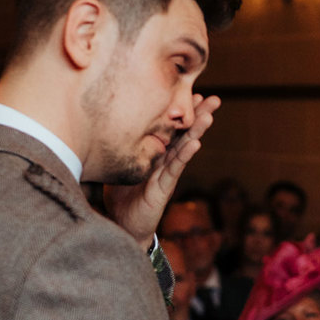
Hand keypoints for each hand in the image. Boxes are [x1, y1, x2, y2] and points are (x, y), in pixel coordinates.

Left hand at [103, 94, 219, 242]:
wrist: (123, 225)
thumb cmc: (121, 198)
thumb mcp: (118, 167)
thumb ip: (120, 150)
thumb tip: (104, 125)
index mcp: (155, 155)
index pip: (172, 130)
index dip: (183, 114)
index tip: (194, 94)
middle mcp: (164, 162)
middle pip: (184, 134)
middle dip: (200, 117)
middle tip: (215, 99)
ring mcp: (166, 174)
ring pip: (184, 148)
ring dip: (197, 131)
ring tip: (209, 116)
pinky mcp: (163, 188)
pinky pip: (176, 168)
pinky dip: (186, 154)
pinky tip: (196, 142)